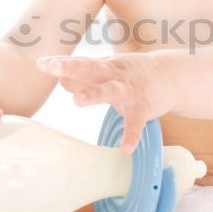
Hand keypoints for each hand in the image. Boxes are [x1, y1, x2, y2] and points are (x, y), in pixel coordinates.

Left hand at [36, 52, 175, 153]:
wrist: (170, 74)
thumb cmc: (131, 73)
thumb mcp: (108, 71)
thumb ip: (85, 77)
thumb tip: (60, 81)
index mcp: (104, 66)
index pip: (79, 63)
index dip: (61, 63)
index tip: (42, 63)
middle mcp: (115, 74)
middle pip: (93, 69)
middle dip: (74, 69)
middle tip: (56, 70)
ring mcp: (130, 90)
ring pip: (111, 90)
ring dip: (95, 94)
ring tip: (78, 101)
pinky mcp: (144, 107)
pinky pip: (136, 122)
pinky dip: (131, 135)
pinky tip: (125, 149)